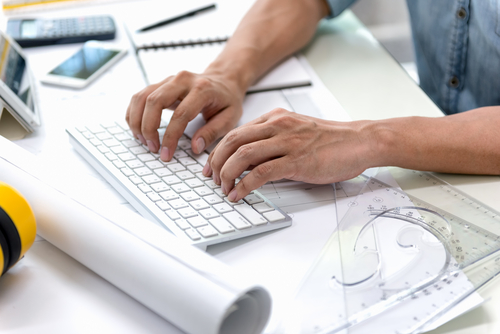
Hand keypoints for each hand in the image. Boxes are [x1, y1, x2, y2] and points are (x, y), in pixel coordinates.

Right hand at [126, 70, 244, 160]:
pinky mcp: (160, 83)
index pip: (181, 114)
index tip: (166, 153)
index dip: (170, 136)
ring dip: (137, 121)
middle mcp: (182, 80)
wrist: (223, 79)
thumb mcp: (230, 117)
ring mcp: (169, 80)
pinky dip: (134, 113)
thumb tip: (195, 147)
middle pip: (154, 101)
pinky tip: (138, 128)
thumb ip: (212, 132)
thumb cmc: (227, 99)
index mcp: (202, 89)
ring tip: (143, 140)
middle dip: (148, 128)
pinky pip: (140, 96)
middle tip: (152, 147)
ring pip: (142, 97)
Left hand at [203, 108, 378, 200]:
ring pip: (243, 155)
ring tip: (224, 189)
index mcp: (275, 119)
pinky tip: (239, 194)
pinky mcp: (297, 161)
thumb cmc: (331, 140)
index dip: (218, 151)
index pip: (236, 132)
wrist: (360, 141)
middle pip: (233, 141)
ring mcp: (287, 142)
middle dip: (217, 162)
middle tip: (212, 179)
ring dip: (227, 174)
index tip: (211, 166)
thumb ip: (271, 142)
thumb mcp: (295, 133)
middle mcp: (278, 126)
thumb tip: (248, 161)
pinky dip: (245, 185)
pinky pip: (262, 172)